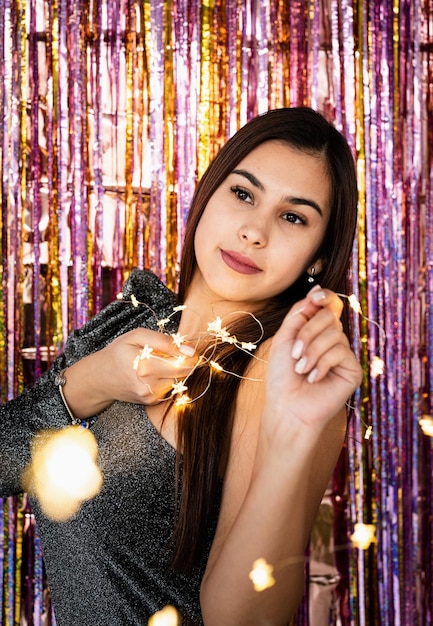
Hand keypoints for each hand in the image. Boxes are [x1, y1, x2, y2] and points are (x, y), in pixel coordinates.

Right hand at [64, 328, 197, 416]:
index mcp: (145, 366)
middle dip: (185, 362)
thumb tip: (190, 349)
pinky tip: (156, 373)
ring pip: (179, 381)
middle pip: (184, 373)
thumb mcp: (137, 336)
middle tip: (174, 353)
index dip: (190, 354)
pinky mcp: (151, 402)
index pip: (183, 362)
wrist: (100, 378)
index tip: (186, 348)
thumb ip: (165, 341)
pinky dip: (168, 379)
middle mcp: (149, 385)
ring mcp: (150, 396)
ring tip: (160, 363)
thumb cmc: (118, 352)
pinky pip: (170, 388)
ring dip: (176, 371)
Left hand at [264, 286, 362, 438]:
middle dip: (307, 334)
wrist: (287, 405)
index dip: (325, 297)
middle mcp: (333, 339)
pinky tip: (314, 378)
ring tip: (301, 370)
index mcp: (316, 330)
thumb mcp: (285, 338)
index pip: (328, 305)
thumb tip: (318, 289)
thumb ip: (300, 313)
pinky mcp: (352, 369)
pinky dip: (322, 364)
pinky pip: (341, 352)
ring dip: (312, 351)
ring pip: (334, 334)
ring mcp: (344, 354)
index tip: (315, 299)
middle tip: (294, 355)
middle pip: (329, 316)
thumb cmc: (282, 375)